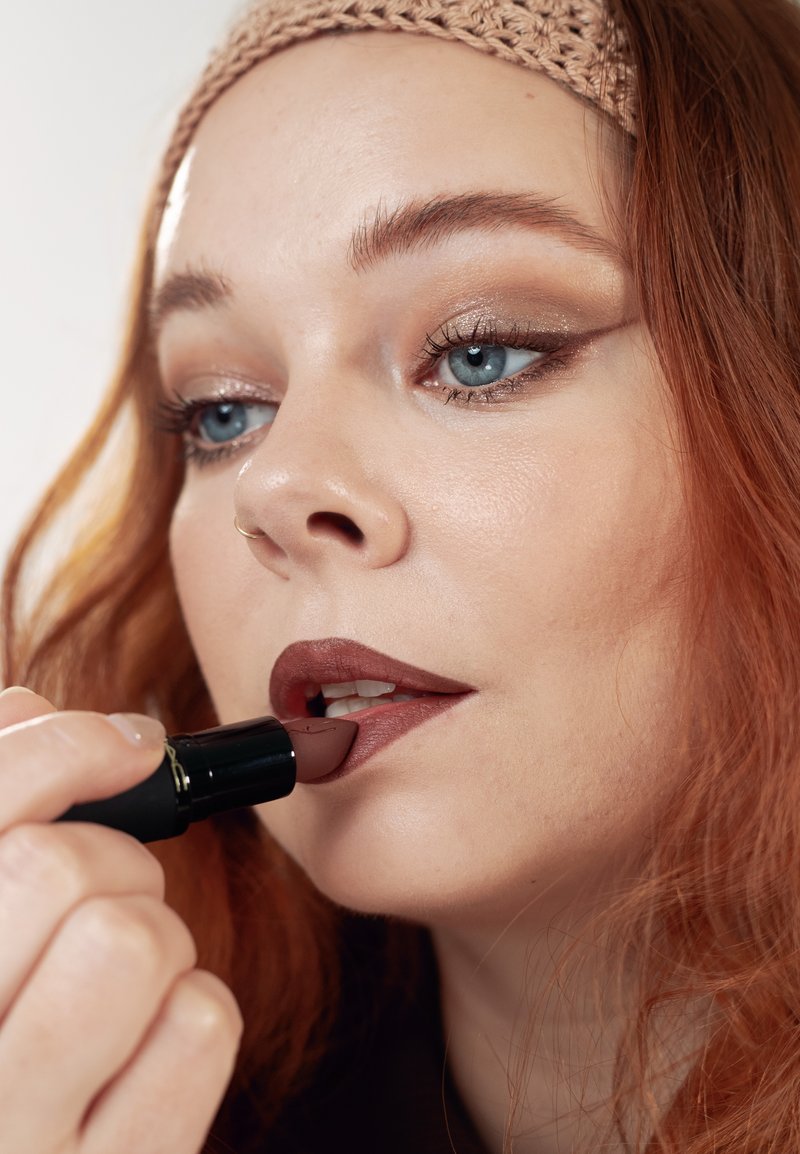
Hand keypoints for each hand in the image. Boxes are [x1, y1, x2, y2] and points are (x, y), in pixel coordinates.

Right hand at [0, 687, 242, 1152]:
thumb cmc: (1, 1028)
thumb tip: (33, 710)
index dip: (61, 747)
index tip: (127, 743)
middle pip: (60, 866)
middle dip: (114, 856)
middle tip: (110, 889)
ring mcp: (18, 1140)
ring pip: (137, 939)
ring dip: (155, 935)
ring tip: (121, 975)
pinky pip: (200, 1023)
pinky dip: (191, 1011)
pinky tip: (144, 1049)